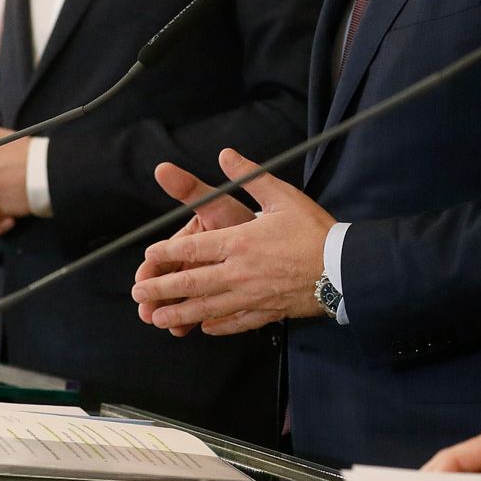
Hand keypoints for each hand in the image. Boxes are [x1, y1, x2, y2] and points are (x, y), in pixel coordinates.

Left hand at [131, 148, 333, 335]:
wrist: (342, 267)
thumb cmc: (313, 229)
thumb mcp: (281, 194)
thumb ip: (249, 175)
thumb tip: (225, 154)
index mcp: (239, 241)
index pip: (193, 249)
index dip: (167, 253)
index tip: (149, 255)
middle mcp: (238, 272)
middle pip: (191, 282)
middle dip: (161, 287)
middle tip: (138, 292)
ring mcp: (250, 295)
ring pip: (206, 307)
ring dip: (179, 312)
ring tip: (156, 317)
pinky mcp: (266, 311)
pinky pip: (235, 322)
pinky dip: (217, 326)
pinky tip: (204, 327)